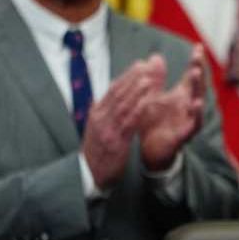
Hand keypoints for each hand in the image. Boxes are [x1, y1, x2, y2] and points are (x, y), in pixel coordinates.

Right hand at [81, 59, 155, 186]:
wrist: (88, 175)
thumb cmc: (97, 153)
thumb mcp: (97, 129)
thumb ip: (103, 113)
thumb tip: (105, 98)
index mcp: (97, 113)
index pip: (113, 89)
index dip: (128, 76)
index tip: (141, 64)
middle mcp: (101, 117)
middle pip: (119, 92)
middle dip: (134, 77)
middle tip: (148, 63)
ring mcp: (108, 129)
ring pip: (125, 104)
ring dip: (138, 90)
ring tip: (150, 77)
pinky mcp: (116, 141)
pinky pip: (130, 123)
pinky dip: (140, 110)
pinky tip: (149, 101)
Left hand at [139, 46, 206, 170]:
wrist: (150, 148)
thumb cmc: (154, 122)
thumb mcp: (152, 96)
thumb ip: (155, 79)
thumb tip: (156, 56)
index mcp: (181, 96)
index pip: (191, 76)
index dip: (195, 62)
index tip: (198, 46)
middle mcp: (188, 105)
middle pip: (197, 85)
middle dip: (198, 70)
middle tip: (197, 57)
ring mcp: (189, 119)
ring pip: (198, 101)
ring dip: (197, 87)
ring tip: (195, 73)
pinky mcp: (185, 133)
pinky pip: (195, 123)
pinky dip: (197, 114)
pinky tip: (197, 104)